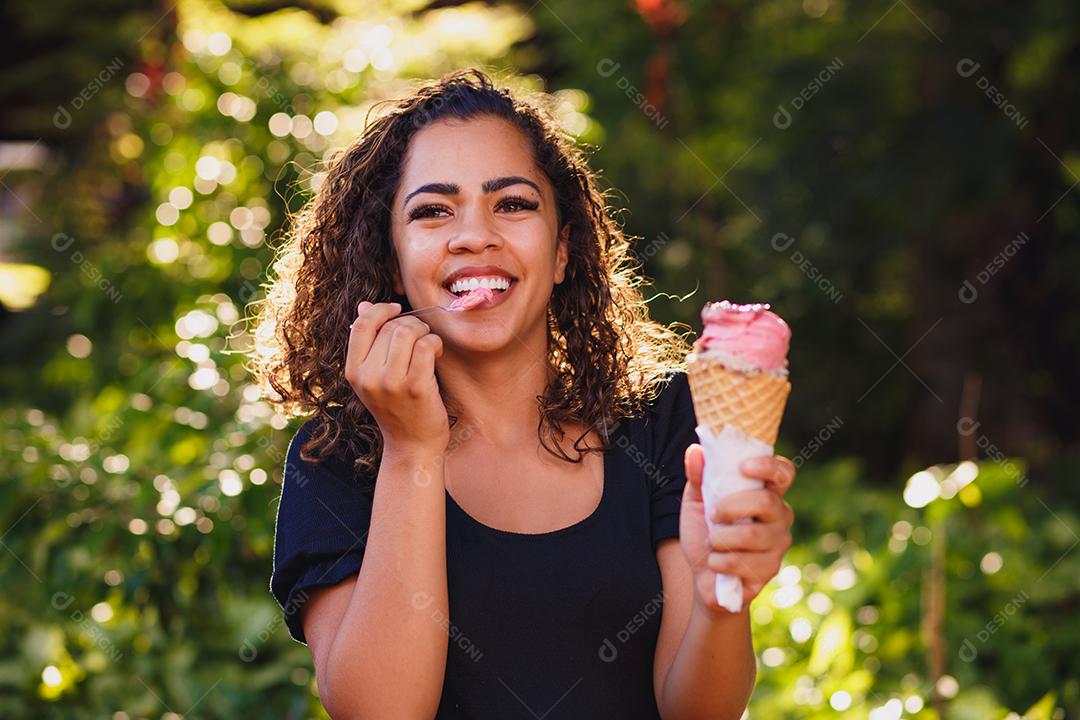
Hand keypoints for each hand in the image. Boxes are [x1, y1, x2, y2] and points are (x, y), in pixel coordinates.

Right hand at [345, 301, 448, 451]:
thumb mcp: (374, 377)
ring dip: (424, 333)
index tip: (396, 310)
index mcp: (353, 372)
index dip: (381, 310)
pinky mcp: (415, 388)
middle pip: (391, 326)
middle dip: (411, 324)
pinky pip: (426, 346)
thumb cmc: (397, 407)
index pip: (362, 325)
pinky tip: (436, 355)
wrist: (412, 445)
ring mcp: (391, 383)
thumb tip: (364, 306)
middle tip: (421, 336)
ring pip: (408, 332)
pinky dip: (435, 344)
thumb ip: (369, 343)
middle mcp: (368, 377)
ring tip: (428, 346)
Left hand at [679, 446, 795, 613]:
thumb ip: (697, 476)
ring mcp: (779, 542)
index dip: (769, 466)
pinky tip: (716, 564)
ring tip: (712, 542)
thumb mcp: (695, 502)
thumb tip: (695, 450)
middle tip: (714, 515)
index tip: (744, 467)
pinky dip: (718, 561)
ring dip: (719, 538)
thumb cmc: (704, 533)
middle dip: (731, 507)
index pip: (784, 472)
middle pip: (766, 502)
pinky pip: (742, 561)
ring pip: (751, 534)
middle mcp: (780, 515)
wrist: (701, 576)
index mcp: (765, 492)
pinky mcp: (771, 568)